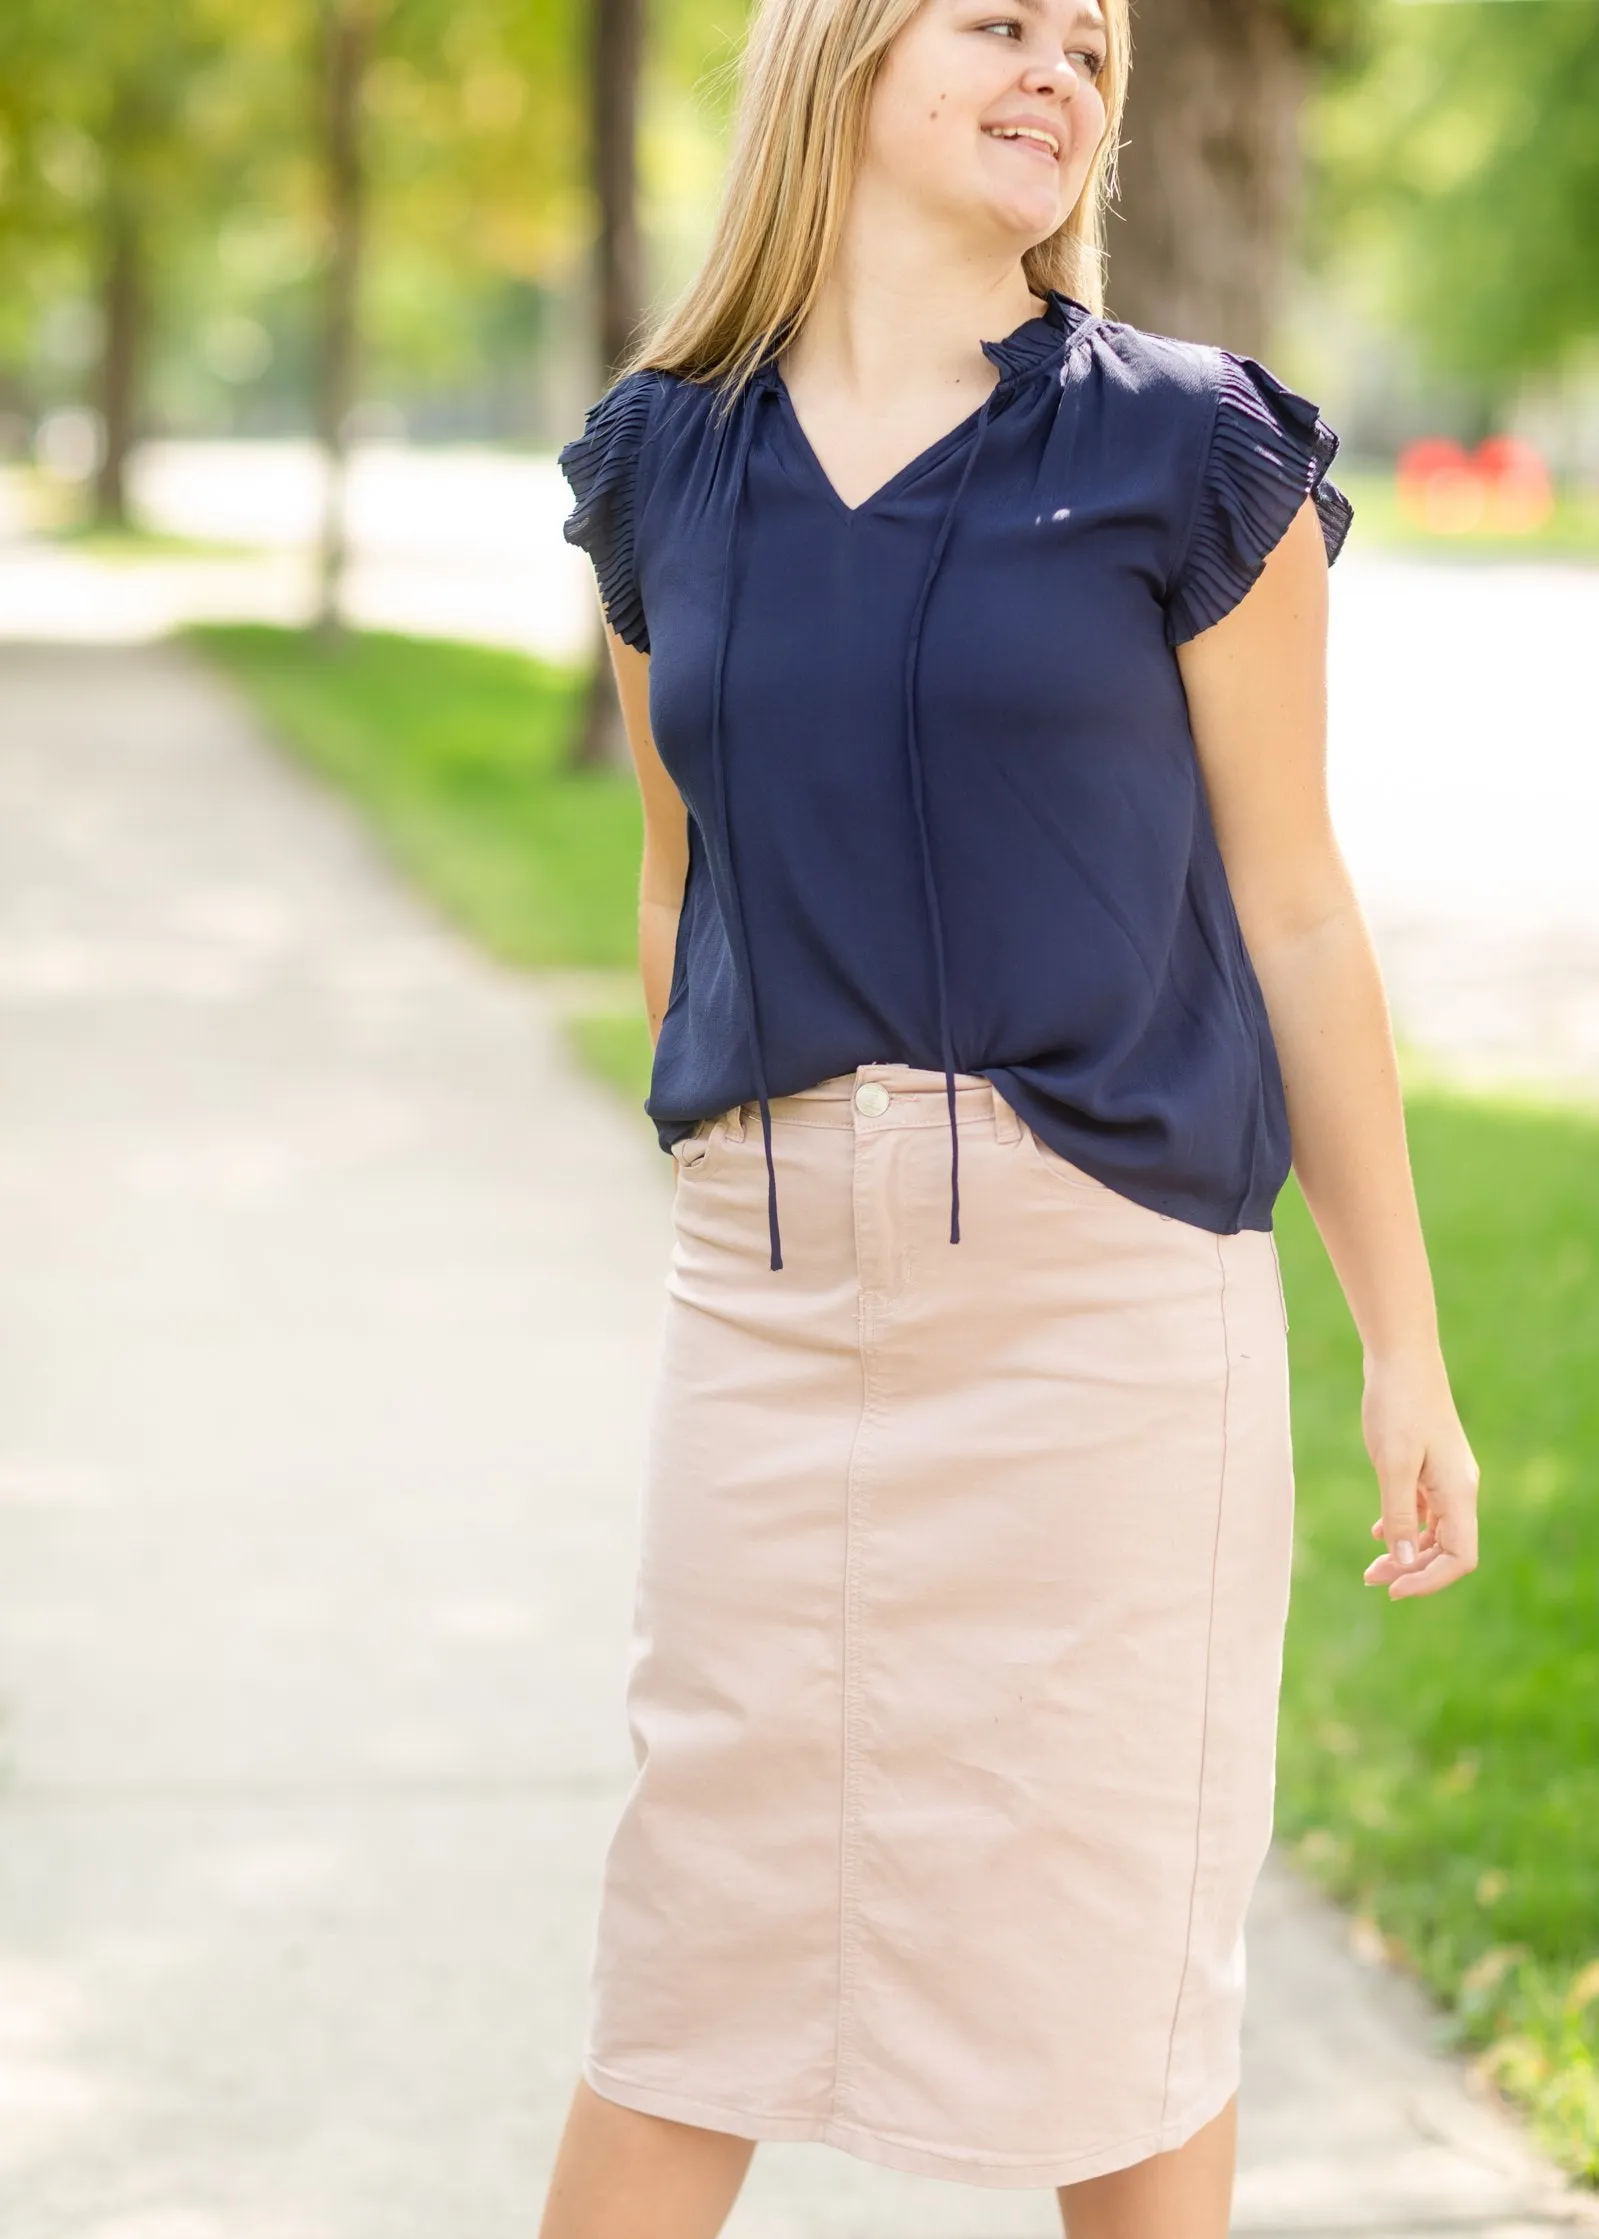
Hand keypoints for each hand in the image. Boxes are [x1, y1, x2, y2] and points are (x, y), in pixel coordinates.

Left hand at [1360, 1354, 1479, 1598]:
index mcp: (1459, 1492)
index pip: (1461, 1557)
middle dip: (1412, 1570)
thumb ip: (1401, 1514)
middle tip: (1370, 1578)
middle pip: (1447, 1549)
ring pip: (1435, 1532)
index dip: (1430, 1580)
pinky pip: (1425, 1510)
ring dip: (1407, 1552)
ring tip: (1372, 1566)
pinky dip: (1405, 1527)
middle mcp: (1459, 1489)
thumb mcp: (1393, 1464)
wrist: (1400, 1358)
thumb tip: (1404, 1562)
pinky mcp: (1429, 1466)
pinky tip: (1380, 1532)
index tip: (1392, 1587)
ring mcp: (1445, 1477)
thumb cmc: (1397, 1405)